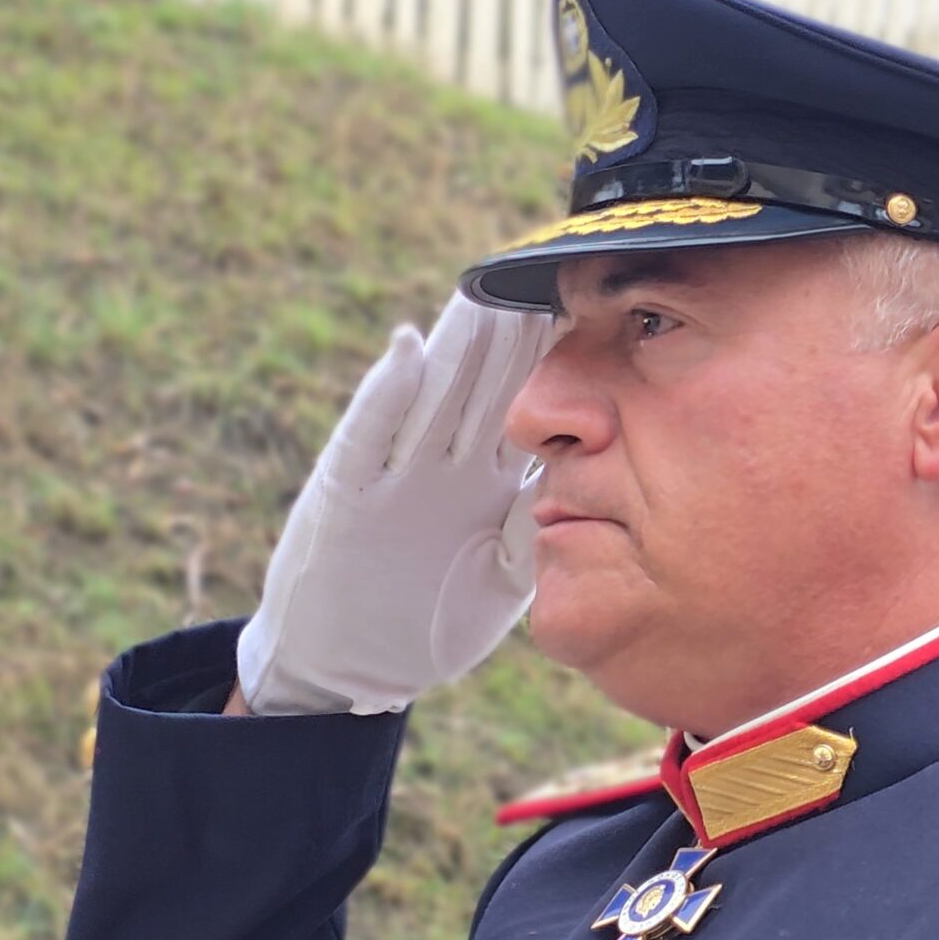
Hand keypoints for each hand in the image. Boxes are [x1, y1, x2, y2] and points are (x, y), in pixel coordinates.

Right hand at [236, 294, 554, 714]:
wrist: (345, 666)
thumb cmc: (426, 620)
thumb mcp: (496, 579)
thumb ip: (531, 531)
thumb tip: (581, 485)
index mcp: (482, 483)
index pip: (525, 408)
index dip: (554, 363)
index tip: (593, 312)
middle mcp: (439, 467)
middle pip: (482, 387)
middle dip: (512, 336)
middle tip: (549, 273)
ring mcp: (393, 477)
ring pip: (431, 396)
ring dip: (457, 347)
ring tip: (485, 293)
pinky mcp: (346, 495)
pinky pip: (370, 437)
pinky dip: (387, 394)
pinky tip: (408, 349)